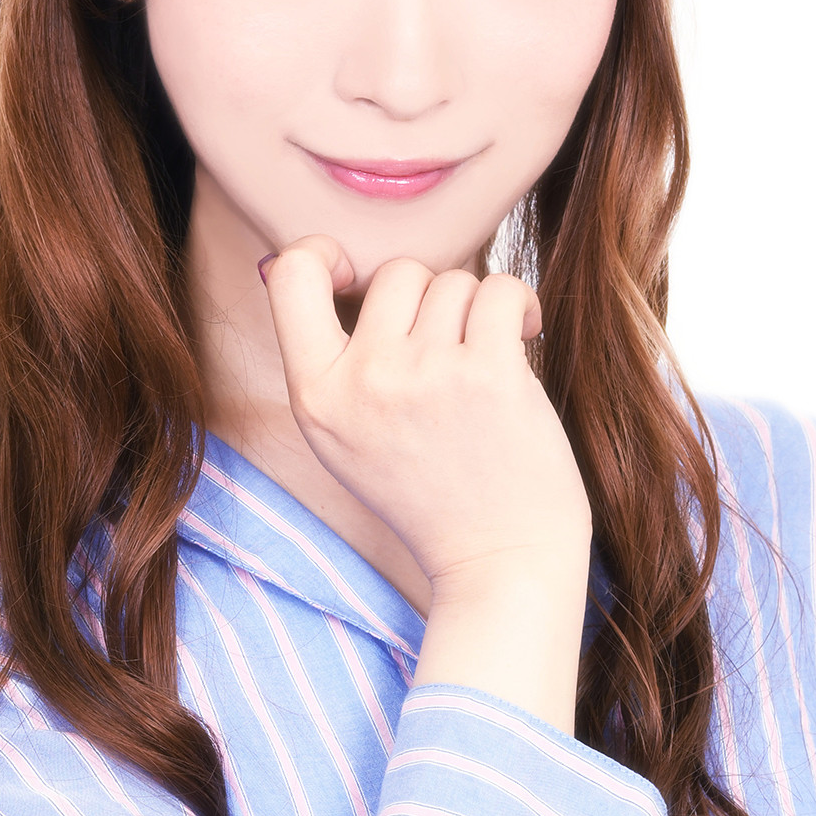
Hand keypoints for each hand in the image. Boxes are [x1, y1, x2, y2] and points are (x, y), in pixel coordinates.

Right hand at [260, 234, 592, 603]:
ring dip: (479, 310)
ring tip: (486, 358)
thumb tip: (320, 261)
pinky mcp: (488, 375)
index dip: (325, 252)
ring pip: (455, 280)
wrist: (499, 562)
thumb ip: (331, 362)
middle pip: (398, 271)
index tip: (358, 276)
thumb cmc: (431, 493)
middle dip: (433, 299)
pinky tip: (523, 336)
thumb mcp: (345, 439)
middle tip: (451, 348)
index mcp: (316, 398)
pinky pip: (501, 289)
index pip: (292, 274)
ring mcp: (425, 376)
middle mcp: (363, 383)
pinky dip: (518, 305)